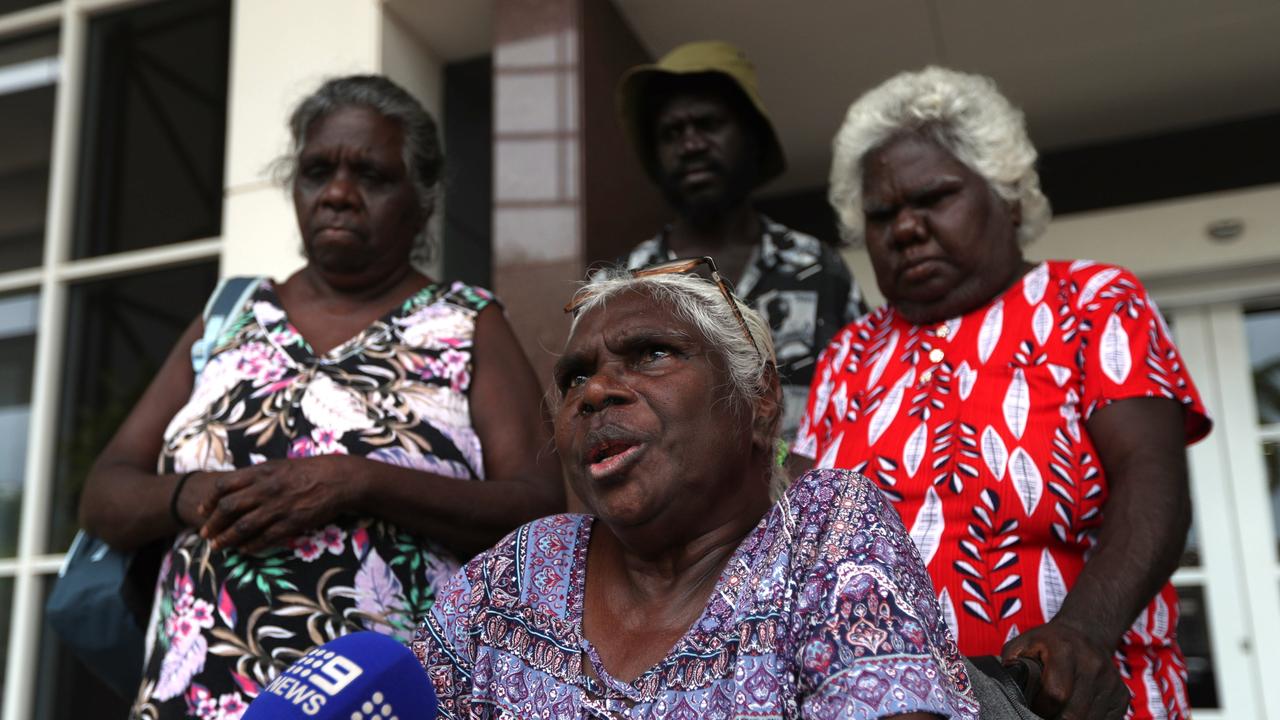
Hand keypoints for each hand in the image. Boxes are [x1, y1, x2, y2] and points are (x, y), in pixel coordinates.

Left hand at [198, 456, 360, 552]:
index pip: (224, 486)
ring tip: (218, 547)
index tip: (202, 510)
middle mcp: (266, 489)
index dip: (209, 500)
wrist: (339, 479)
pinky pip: (265, 538)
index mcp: (261, 472)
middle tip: (205, 534)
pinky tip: (245, 551)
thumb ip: (257, 476)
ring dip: (227, 539)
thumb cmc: (310, 470)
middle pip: (229, 508)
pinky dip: (251, 546)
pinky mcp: (292, 522)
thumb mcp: (279, 465)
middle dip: (212, 523)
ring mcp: (279, 507)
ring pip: (243, 526)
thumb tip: (235, 486)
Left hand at [1001, 619, 1129, 719]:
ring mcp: (1111, 682)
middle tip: (1043, 714)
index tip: (1033, 707)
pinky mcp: (1122, 696)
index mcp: (1065, 650)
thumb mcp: (1023, 644)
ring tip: (1058, 712)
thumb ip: (1011, 667)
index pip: (1055, 694)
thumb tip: (1005, 691)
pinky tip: (1076, 712)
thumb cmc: (1048, 643)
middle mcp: (1093, 665)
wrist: (1086, 633)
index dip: (1040, 708)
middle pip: (1075, 714)